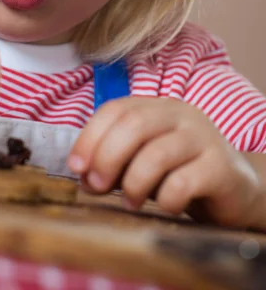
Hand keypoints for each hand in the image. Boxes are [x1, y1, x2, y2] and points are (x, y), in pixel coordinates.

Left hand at [68, 97, 262, 228]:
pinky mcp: (220, 166)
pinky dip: (165, 199)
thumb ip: (115, 162)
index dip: (90, 136)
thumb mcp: (142, 161)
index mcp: (156, 107)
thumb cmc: (180, 171)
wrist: (235, 187)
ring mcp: (202, 137)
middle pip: (133, 124)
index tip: (76, 166)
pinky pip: (183, 182)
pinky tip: (166, 206)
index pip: (115, 109)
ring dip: (134, 183)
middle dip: (107, 157)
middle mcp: (179, 114)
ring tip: (130, 202)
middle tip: (96, 186)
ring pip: (156, 154)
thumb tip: (84, 175)